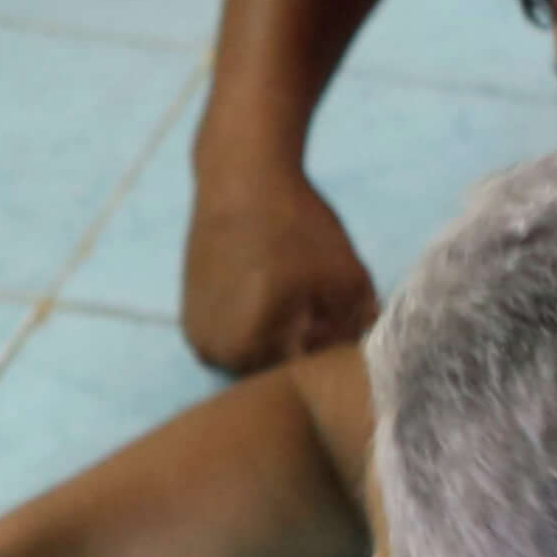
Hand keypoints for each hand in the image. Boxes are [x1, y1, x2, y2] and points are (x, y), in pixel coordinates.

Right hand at [186, 158, 377, 375]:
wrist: (241, 177)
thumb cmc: (297, 229)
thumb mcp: (348, 282)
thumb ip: (360, 331)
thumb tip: (366, 358)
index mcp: (246, 352)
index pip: (301, 380)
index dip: (330, 358)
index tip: (346, 326)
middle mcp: (212, 354)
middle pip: (273, 372)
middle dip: (303, 352)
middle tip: (328, 313)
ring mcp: (195, 334)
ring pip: (252, 355)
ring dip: (278, 339)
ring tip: (300, 299)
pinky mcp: (190, 312)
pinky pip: (232, 335)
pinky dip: (255, 324)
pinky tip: (272, 289)